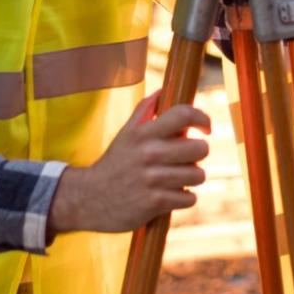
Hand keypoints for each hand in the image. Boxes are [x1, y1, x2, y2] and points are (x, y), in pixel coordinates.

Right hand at [47, 92, 209, 236]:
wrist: (87, 198)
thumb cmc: (114, 164)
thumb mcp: (125, 134)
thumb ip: (144, 112)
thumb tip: (163, 91)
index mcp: (143, 133)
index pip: (183, 115)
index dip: (202, 119)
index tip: (206, 129)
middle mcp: (149, 153)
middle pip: (200, 148)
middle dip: (197, 155)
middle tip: (186, 159)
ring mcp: (152, 179)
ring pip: (198, 175)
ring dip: (191, 179)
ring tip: (176, 179)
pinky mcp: (155, 202)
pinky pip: (189, 198)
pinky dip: (183, 198)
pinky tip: (169, 196)